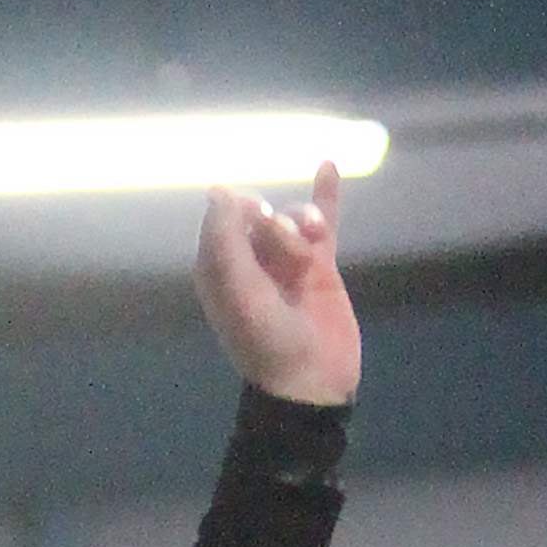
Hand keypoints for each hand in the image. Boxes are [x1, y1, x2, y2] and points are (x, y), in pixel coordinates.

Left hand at [192, 160, 359, 405]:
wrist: (311, 379)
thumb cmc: (267, 340)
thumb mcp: (238, 291)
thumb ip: (225, 239)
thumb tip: (218, 189)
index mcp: (220, 271)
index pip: (222, 217)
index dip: (240, 208)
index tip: (257, 217)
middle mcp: (250, 264)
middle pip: (260, 216)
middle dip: (276, 223)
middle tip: (290, 246)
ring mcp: (286, 264)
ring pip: (291, 220)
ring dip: (303, 225)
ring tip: (313, 252)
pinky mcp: (319, 268)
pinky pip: (321, 222)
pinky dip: (324, 197)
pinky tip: (328, 166)